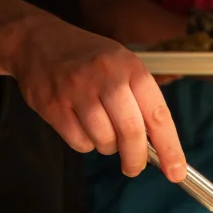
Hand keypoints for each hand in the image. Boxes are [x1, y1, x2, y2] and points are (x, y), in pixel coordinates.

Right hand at [9, 15, 185, 181]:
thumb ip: (140, 100)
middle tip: (134, 167)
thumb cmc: (88, 58)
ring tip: (101, 129)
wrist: (37, 40)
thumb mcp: (121, 64)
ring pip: (104, 141)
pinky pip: (79, 143)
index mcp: (130, 67)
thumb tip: (158, 146)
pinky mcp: (53, 106)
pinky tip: (81, 125)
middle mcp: (106, 77)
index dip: (170, 148)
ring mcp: (77, 91)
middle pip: (131, 133)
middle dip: (136, 159)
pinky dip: (85, 143)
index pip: (158, 115)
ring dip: (107, 147)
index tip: (176, 172)